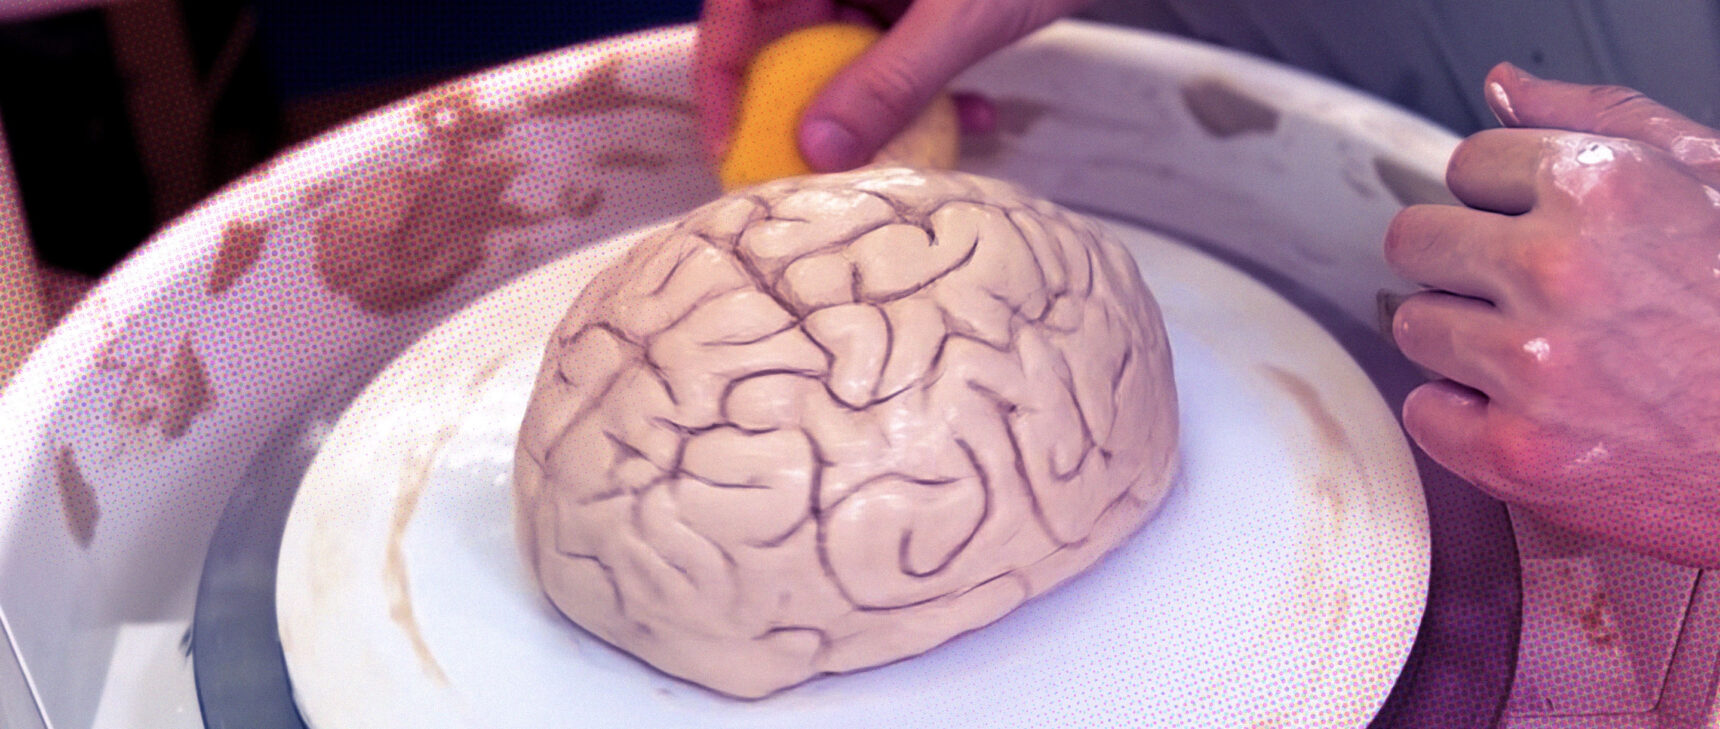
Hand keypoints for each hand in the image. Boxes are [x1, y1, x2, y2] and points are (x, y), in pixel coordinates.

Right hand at [695, 0, 1089, 169]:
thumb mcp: (958, 17)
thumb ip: (892, 82)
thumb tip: (821, 148)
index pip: (738, 3)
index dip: (720, 70)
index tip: (726, 138)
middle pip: (791, 37)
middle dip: (810, 109)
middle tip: (817, 174)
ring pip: (850, 54)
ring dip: (883, 110)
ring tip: (915, 150)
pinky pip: (902, 52)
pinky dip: (930, 89)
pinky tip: (976, 113)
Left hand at [1387, 63, 1719, 566]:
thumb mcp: (1712, 184)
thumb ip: (1603, 122)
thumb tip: (1503, 88)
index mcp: (1601, 188)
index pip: (1468, 166)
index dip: (1503, 202)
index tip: (1537, 231)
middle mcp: (1558, 270)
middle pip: (1416, 241)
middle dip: (1462, 265)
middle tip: (1526, 296)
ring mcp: (1532, 366)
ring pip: (1416, 326)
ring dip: (1464, 343)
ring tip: (1545, 358)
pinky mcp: (1514, 453)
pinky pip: (1425, 413)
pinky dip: (1467, 421)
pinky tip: (1536, 414)